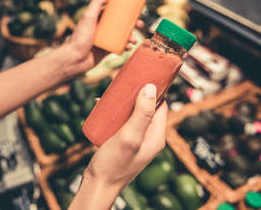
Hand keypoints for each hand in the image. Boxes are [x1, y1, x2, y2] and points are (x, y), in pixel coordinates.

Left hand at [65, 0, 143, 73]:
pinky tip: (129, 47)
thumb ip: (97, 2)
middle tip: (140, 24)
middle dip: (132, 23)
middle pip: (121, 22)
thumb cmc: (80, 37)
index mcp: (97, 17)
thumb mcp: (88, 16)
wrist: (75, 58)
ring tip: (134, 40)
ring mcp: (105, 38)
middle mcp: (101, 27)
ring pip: (122, 35)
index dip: (125, 9)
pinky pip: (120, 46)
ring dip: (131, 36)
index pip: (114, 10)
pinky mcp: (106, 49)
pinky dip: (126, 46)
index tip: (135, 9)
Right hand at [69, 84, 167, 209]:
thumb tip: (152, 88)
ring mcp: (136, 141)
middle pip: (146, 108)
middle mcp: (149, 138)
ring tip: (109, 94)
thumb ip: (142, 113)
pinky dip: (114, 114)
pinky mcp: (123, 143)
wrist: (98, 186)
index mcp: (156, 136)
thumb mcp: (129, 136)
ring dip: (123, 103)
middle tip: (122, 82)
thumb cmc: (114, 164)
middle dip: (135, 94)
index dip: (155, 89)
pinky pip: (122, 123)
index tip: (144, 75)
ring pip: (133, 114)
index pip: (162, 106)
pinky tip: (101, 108)